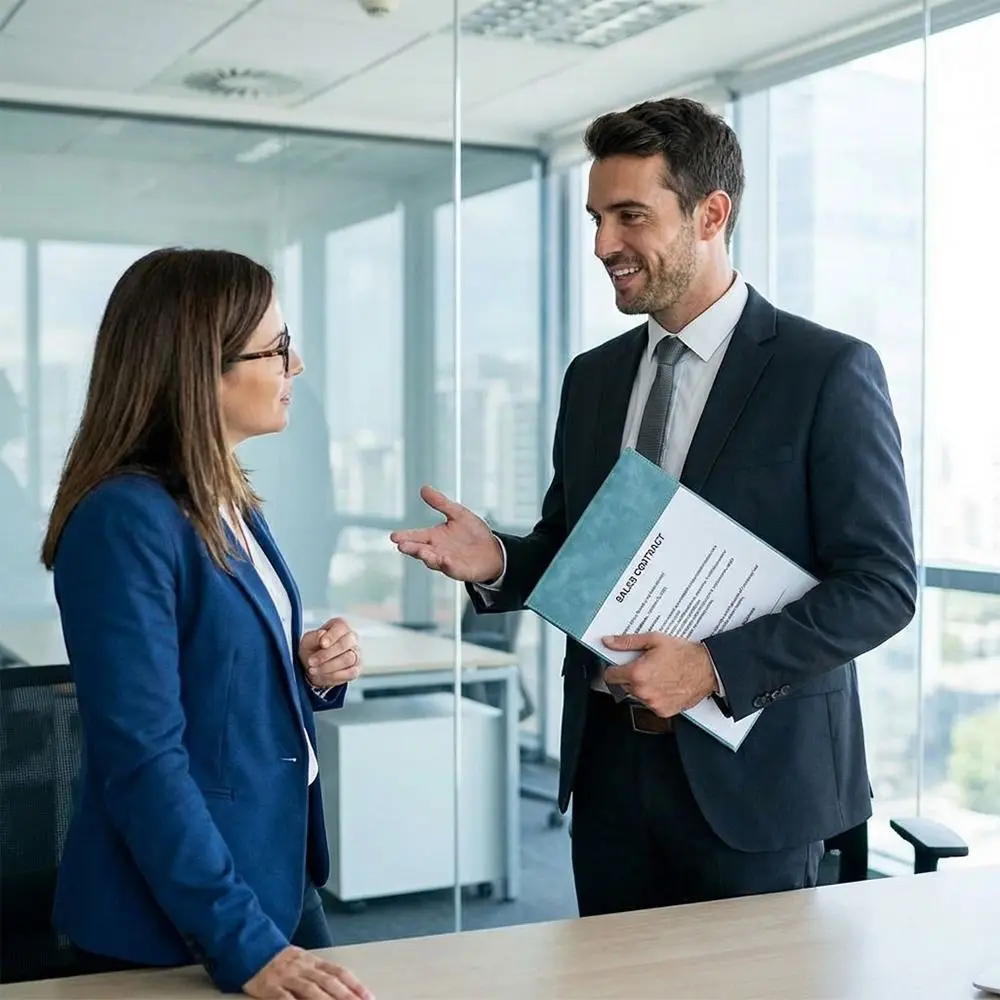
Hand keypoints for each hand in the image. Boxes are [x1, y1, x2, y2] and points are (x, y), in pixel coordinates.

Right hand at [243, 945, 372, 998]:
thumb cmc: (281, 960)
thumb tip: (342, 988)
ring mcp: (287, 977)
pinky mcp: (270, 987)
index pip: (339, 972)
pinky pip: (284, 998)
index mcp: (313, 961)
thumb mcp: (303, 962)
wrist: (253, 948)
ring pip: (310, 990)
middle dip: (346, 996)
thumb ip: (320, 974)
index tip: (368, 997)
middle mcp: (303, 968)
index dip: (355, 985)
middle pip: (329, 982)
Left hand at [299, 618, 361, 688]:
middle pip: (345, 644)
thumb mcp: (307, 641)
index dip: (332, 636)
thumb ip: (313, 637)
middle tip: (311, 661)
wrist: (314, 666)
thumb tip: (322, 634)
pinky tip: (323, 675)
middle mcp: (351, 637)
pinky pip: (351, 672)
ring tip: (313, 670)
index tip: (322, 644)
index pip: (341, 627)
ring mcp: (356, 653)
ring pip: (348, 659)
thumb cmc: (313, 650)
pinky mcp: (357, 668)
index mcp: (340, 626)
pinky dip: (334, 675)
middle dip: (327, 654)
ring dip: (328, 667)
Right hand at [389, 486, 503, 583]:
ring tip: (421, 551)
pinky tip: (445, 560)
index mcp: (434, 537)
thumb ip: (441, 503)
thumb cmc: (473, 534)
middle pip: (420, 550)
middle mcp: (437, 550)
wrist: (493, 551)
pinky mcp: (460, 571)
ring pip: (433, 561)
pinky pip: (452, 569)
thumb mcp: (458, 513)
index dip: (405, 536)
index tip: (394, 536)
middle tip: (402, 545)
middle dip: (411, 548)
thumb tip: (424, 488)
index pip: (416, 536)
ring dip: (427, 557)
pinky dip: (448, 566)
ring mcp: (447, 562)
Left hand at [602, 634, 717, 717]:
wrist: (707, 669)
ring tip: (657, 675)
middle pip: (622, 685)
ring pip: (636, 695)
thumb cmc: (683, 654)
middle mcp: (643, 691)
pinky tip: (664, 685)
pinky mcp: (662, 711)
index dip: (614, 668)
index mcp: (637, 674)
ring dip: (641, 687)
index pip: (610, 675)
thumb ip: (627, 642)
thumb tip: (608, 641)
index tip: (620, 664)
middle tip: (644, 666)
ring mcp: (653, 703)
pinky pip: (650, 704)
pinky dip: (654, 696)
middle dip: (629, 676)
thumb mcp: (654, 640)